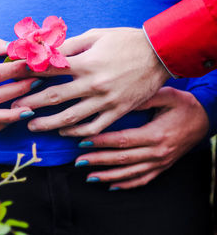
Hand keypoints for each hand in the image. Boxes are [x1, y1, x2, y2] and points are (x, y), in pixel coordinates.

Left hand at [12, 28, 169, 135]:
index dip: (29, 73)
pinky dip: (78, 132)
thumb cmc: (126, 41)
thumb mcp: (97, 35)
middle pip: (55, 98)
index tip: (14, 78)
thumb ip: (70, 44)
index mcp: (86, 63)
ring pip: (71, 117)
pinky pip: (94, 127)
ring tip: (32, 126)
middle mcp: (94, 85)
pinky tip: (64, 132)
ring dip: (48, 123)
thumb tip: (46, 50)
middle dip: (31, 103)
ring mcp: (106, 101)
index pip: (50, 70)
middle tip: (14, 109)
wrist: (160, 54)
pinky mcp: (118, 112)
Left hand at [74, 87, 208, 189]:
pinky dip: (126, 184)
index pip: (123, 140)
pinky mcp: (162, 167)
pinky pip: (143, 180)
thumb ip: (145, 98)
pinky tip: (111, 186)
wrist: (206, 121)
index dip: (102, 142)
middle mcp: (157, 152)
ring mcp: (160, 162)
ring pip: (130, 173)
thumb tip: (122, 99)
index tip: (83, 141)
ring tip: (89, 176)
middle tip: (79, 161)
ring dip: (108, 176)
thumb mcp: (168, 96)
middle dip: (98, 160)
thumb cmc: (185, 106)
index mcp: (156, 134)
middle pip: (122, 159)